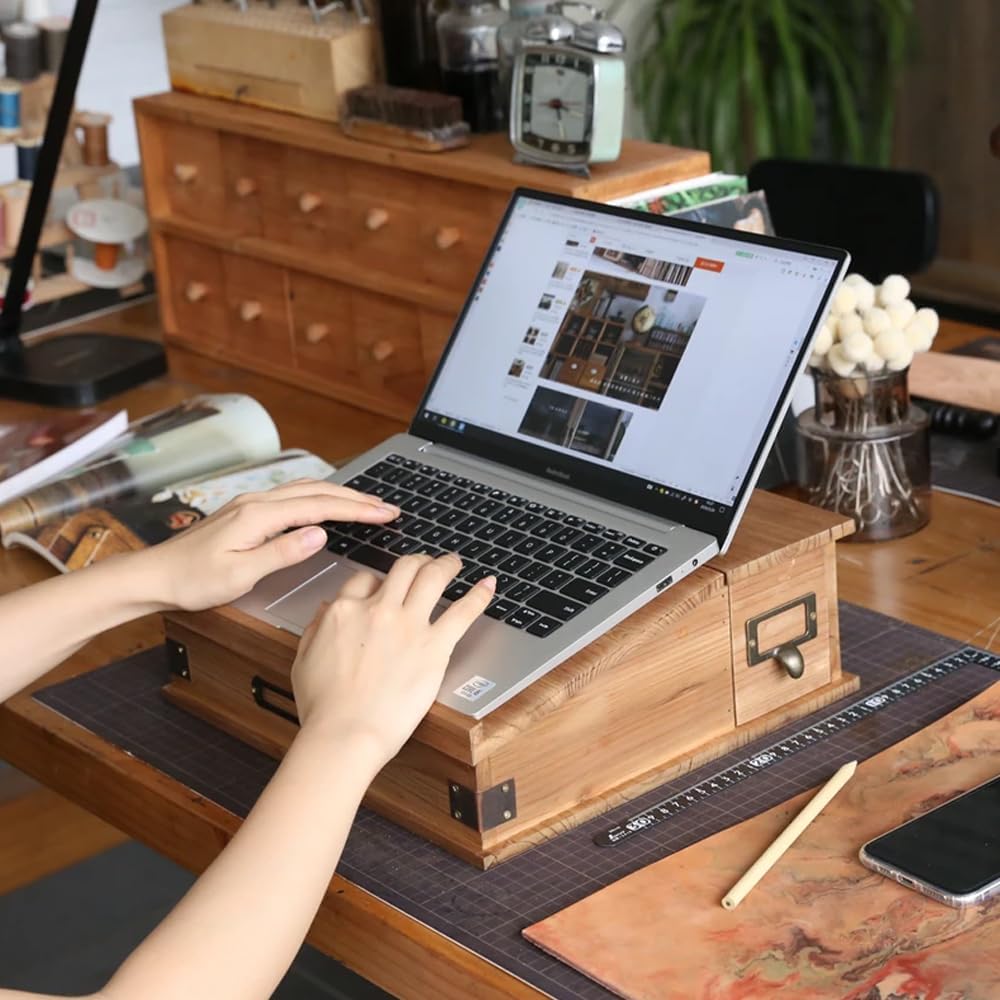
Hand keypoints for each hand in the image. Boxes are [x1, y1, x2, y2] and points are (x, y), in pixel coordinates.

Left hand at [141, 479, 398, 611]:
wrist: (153, 576)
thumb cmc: (191, 580)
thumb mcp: (240, 574)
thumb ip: (283, 552)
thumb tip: (320, 534)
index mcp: (259, 516)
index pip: (321, 506)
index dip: (357, 509)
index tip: (386, 513)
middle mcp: (257, 503)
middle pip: (318, 491)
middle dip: (357, 498)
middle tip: (389, 507)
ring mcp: (250, 505)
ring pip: (306, 490)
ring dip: (340, 495)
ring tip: (367, 504)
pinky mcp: (246, 512)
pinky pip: (293, 496)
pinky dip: (320, 497)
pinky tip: (326, 504)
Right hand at [291, 554, 494, 767]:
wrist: (346, 733)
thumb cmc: (324, 708)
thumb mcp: (304, 660)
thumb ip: (314, 630)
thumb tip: (325, 612)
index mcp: (344, 612)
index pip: (365, 580)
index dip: (377, 580)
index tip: (385, 587)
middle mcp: (378, 610)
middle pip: (402, 568)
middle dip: (416, 562)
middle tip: (425, 564)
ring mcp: (409, 625)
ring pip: (432, 576)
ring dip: (446, 564)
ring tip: (453, 563)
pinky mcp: (435, 646)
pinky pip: (463, 612)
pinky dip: (479, 595)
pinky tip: (488, 585)